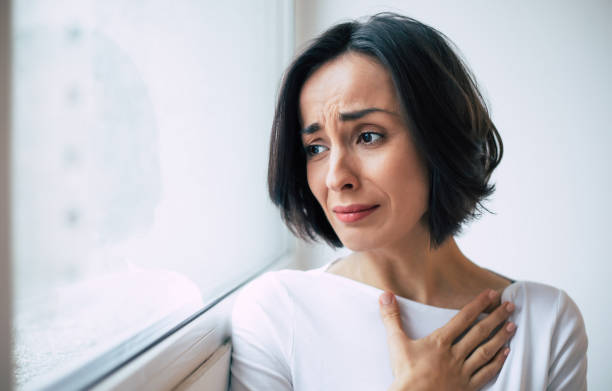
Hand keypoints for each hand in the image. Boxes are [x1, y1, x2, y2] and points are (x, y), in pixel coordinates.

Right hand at [379, 289, 515, 390]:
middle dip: (496, 317)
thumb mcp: (396, 342)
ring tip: (512, 326)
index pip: (463, 318)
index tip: (491, 294)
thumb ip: (391, 318)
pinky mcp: (466, 387)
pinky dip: (497, 362)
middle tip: (510, 306)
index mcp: (440, 342)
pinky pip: (486, 373)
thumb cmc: (404, 374)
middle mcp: (454, 355)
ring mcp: (462, 372)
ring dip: (501, 337)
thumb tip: (385, 295)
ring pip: (486, 351)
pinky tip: (505, 354)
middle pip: (480, 332)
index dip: (478, 305)